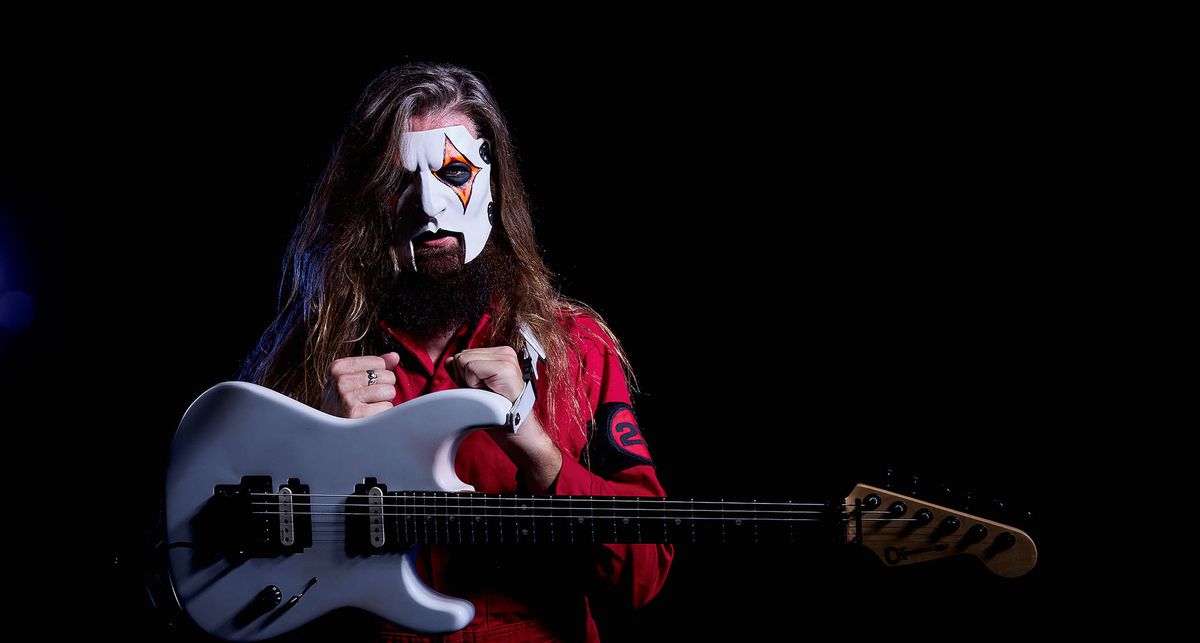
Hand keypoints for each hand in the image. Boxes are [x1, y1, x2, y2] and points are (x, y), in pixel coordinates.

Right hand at [320, 352, 400, 417]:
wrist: (329, 436)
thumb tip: (395, 356)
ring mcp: (348, 398)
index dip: (379, 376)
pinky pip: (387, 408)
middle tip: (367, 401)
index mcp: (338, 368)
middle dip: (383, 389)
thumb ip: (373, 366)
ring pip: (389, 391)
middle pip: (387, 376)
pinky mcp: (357, 414)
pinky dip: (383, 416)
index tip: (365, 387)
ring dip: (384, 402)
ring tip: (368, 409)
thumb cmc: (343, 406)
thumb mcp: (351, 382)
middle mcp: (341, 381)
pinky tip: (369, 420)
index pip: (378, 363)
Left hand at [449, 346, 561, 491]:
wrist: (515, 430)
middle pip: (462, 355)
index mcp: (500, 354)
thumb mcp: (474, 386)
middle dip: (465, 377)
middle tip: (483, 394)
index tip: (481, 390)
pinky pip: (470, 367)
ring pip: (463, 360)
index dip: (464, 375)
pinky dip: (473, 384)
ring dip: (469, 382)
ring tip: (486, 394)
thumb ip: (462, 371)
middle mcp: (505, 352)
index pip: (464, 354)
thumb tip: (449, 360)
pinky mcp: (505, 367)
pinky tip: (488, 393)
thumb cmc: (497, 412)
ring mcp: (507, 358)